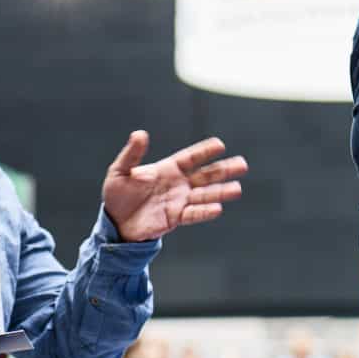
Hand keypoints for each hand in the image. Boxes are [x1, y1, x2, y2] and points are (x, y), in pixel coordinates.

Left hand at [101, 132, 247, 242]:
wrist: (116, 223)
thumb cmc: (117, 194)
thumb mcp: (119, 171)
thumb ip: (132, 154)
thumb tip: (140, 134)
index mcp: (167, 169)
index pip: (190, 158)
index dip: (204, 151)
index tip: (220, 144)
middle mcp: (178, 184)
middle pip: (205, 175)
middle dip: (223, 170)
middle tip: (242, 164)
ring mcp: (179, 201)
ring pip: (204, 195)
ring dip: (220, 192)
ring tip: (237, 189)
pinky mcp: (175, 218)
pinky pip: (193, 214)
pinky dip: (204, 211)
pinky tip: (217, 208)